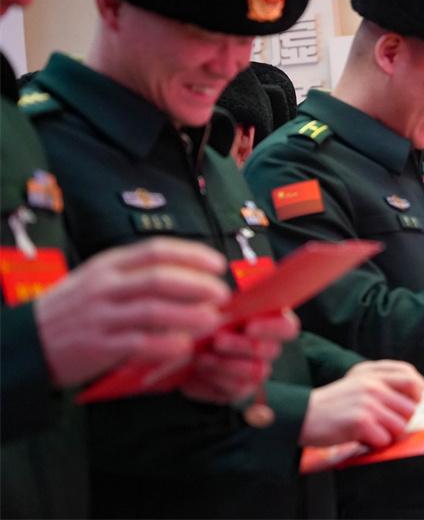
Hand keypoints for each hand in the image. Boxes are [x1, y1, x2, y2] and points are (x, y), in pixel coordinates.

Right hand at [34, 238, 228, 386]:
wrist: (27, 342)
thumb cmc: (74, 309)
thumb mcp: (99, 280)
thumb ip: (136, 275)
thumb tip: (191, 276)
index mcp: (108, 265)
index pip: (156, 251)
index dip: (192, 255)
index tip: (217, 263)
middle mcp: (104, 287)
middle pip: (159, 279)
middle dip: (197, 285)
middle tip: (222, 294)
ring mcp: (100, 316)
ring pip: (153, 310)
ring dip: (189, 315)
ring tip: (213, 319)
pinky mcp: (97, 346)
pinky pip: (138, 344)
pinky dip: (165, 344)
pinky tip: (185, 346)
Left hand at [180, 310, 299, 403]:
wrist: (180, 345)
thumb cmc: (202, 321)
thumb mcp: (212, 307)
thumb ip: (226, 308)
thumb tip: (225, 309)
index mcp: (269, 321)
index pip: (287, 327)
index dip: (272, 328)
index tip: (249, 326)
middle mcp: (268, 348)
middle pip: (270, 350)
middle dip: (242, 346)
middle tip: (218, 340)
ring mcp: (255, 371)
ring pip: (255, 373)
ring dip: (227, 365)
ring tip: (202, 358)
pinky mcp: (239, 390)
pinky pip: (235, 391)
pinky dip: (215, 381)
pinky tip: (198, 372)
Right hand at [299, 360, 423, 447]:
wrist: (301, 416)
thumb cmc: (332, 405)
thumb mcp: (356, 384)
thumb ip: (382, 388)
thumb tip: (415, 406)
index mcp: (371, 372)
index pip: (409, 376)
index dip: (421, 391)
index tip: (423, 404)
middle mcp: (372, 383)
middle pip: (411, 406)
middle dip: (406, 422)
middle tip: (392, 428)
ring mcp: (368, 402)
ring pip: (401, 425)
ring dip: (390, 435)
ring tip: (373, 432)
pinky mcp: (361, 421)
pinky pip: (385, 439)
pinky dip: (376, 444)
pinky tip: (361, 438)